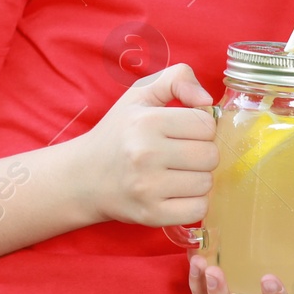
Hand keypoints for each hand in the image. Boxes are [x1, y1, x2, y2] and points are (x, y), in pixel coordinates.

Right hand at [78, 64, 217, 226]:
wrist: (82, 178)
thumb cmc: (118, 134)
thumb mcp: (140, 94)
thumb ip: (177, 78)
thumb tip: (208, 100)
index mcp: (147, 122)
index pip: (206, 124)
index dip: (200, 127)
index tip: (184, 131)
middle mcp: (146, 154)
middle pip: (210, 155)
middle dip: (202, 153)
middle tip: (181, 154)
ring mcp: (148, 188)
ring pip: (206, 183)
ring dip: (198, 178)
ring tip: (177, 173)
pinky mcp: (151, 215)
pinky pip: (198, 210)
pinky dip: (194, 203)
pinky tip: (177, 194)